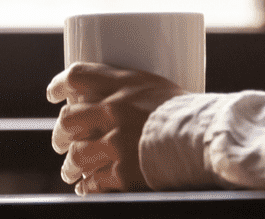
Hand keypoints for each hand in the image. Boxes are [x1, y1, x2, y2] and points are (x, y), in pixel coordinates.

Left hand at [47, 62, 185, 193]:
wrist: (210, 141)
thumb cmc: (195, 114)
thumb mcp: (163, 89)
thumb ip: (137, 95)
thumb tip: (121, 103)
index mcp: (123, 85)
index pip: (77, 76)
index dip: (59, 84)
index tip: (54, 94)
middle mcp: (114, 111)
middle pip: (69, 119)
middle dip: (60, 134)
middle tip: (60, 142)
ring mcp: (116, 143)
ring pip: (77, 154)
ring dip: (69, 165)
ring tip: (69, 171)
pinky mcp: (123, 173)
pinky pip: (95, 182)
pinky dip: (87, 186)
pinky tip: (85, 188)